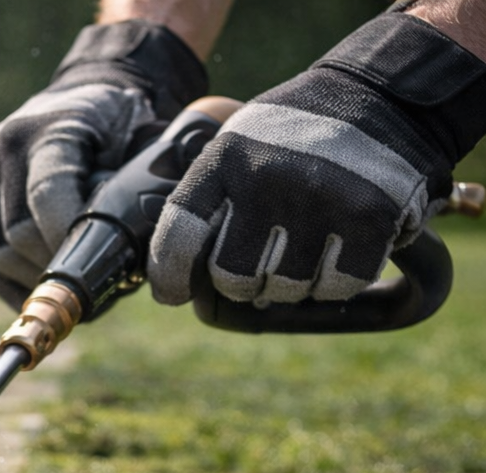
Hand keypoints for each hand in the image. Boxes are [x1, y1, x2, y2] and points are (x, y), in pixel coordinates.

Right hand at [0, 21, 206, 309]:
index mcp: (49, 129)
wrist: (87, 93)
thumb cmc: (122, 125)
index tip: (99, 268)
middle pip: (17, 237)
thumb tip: (148, 247)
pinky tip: (40, 291)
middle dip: (55, 270)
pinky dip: (9, 283)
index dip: (68, 244)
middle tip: (90, 289)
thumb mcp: (143, 141)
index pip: (45, 199)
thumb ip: (142, 186)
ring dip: (32, 282)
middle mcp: (3, 148)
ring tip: (68, 292)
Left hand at [148, 9, 485, 307]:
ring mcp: (319, 200)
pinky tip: (338, 251)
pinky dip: (336, 281)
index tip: (172, 295)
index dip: (169, 275)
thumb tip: (175, 278)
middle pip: (233, 278)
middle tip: (258, 268)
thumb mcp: (241, 143)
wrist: (386, 94)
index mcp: (227, 159)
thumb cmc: (298, 134)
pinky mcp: (369, 218)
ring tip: (304, 249)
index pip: (179, 234)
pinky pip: (337, 285)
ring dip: (292, 283)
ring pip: (286, 288)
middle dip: (243, 284)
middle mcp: (268, 179)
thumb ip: (210, 199)